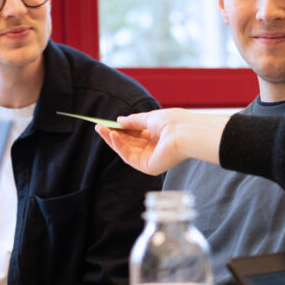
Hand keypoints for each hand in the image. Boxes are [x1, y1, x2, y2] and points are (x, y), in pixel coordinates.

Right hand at [96, 109, 228, 175]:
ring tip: (101, 129)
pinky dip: (119, 146)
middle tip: (99, 127)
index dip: (121, 129)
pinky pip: (129, 156)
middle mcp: (153, 149)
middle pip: (128, 143)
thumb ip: (133, 121)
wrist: (185, 132)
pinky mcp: (147, 167)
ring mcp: (150, 159)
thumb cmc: (173, 122)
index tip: (107, 123)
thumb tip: (118, 120)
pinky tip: (112, 135)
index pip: (135, 134)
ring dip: (112, 140)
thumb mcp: (149, 118)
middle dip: (113, 135)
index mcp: (157, 136)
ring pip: (126, 150)